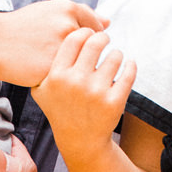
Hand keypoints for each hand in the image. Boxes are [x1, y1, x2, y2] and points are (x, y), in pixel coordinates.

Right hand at [0, 0, 102, 86]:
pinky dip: (65, 80)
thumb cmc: (23, 26)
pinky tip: (49, 73)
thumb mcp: (50, 11)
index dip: (88, 41)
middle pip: (92, 48)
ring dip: (78, 69)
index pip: (97, 29)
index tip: (74, 45)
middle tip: (66, 58)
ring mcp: (60, 51)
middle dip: (85, 56)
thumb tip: (108, 23)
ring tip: (58, 66)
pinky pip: (69, 78)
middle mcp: (67, 28)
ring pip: (83, 65)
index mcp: (68, 10)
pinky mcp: (52, 70)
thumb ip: (81, 14)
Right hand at [33, 27, 135, 162]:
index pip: (74, 39)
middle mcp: (75, 83)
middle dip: (103, 37)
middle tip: (104, 38)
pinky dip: (131, 65)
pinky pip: (129, 72)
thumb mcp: (41, 89)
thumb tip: (50, 35)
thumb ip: (41, 65)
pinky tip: (128, 63)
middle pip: (95, 43)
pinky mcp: (114, 102)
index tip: (89, 33)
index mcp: (56, 76)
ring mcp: (96, 93)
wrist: (80, 140)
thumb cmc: (60, 108)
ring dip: (116, 53)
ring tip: (114, 56)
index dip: (84, 32)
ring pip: (115, 56)